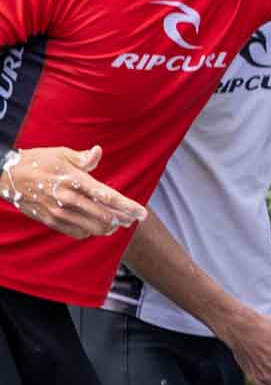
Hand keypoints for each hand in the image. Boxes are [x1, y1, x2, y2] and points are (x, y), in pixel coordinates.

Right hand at [1, 146, 147, 239]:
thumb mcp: (60, 153)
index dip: (127, 206)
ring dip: (108, 227)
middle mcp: (67, 198)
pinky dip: (89, 232)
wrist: (6, 177)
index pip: (107, 195)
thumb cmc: (37, 161)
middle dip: (122, 219)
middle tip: (133, 220)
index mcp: (74, 179)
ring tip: (117, 225)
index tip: (142, 213)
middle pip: (103, 214)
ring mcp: (58, 211)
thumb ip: (83, 158)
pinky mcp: (49, 220)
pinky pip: (75, 232)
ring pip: (92, 226)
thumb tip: (98, 152)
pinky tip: (95, 229)